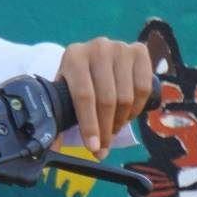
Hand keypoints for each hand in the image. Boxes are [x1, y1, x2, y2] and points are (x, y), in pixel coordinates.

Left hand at [58, 37, 153, 155]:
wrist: (96, 54)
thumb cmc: (78, 77)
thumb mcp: (65, 89)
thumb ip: (60, 114)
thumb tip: (53, 148)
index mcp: (74, 56)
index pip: (83, 96)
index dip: (90, 124)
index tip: (93, 148)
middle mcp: (97, 48)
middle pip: (107, 99)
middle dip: (105, 129)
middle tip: (103, 147)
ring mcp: (120, 48)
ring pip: (126, 97)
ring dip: (121, 121)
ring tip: (112, 129)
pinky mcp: (140, 51)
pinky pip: (143, 88)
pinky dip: (137, 108)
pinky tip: (127, 115)